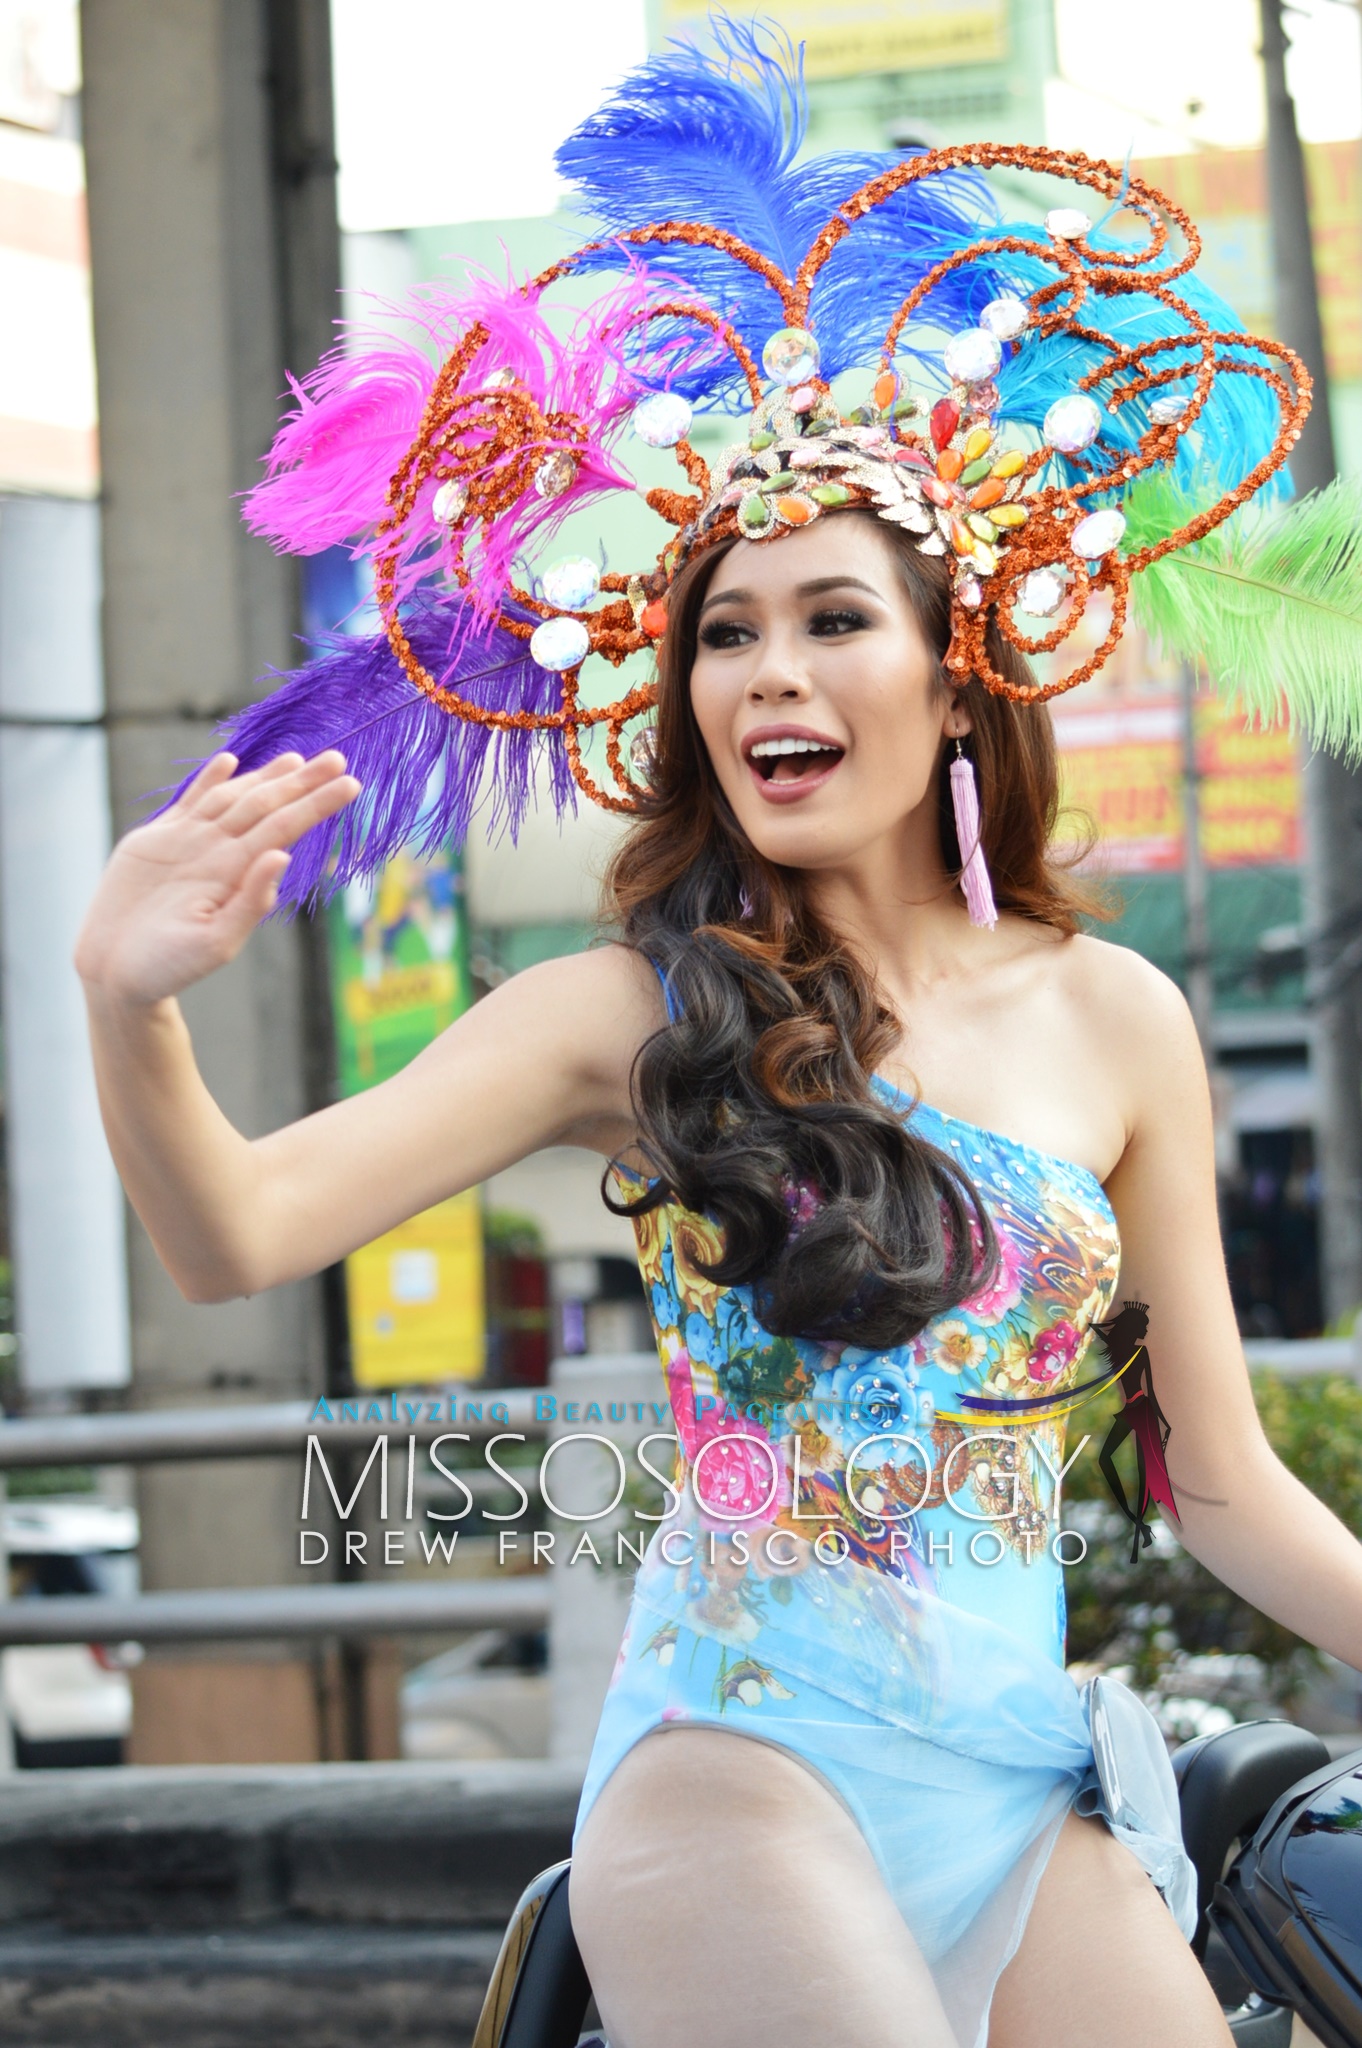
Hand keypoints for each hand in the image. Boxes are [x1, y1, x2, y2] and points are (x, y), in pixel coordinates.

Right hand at [74, 750, 360, 1005]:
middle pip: (268, 806)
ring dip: (264, 777)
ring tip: (295, 758)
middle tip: (337, 758)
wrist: (118, 971)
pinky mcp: (157, 840)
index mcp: (239, 873)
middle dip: (301, 782)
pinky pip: (190, 803)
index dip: (316, 804)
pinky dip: (208, 781)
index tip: (351, 784)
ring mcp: (191, 842)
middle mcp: (221, 852)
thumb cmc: (169, 966)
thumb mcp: (216, 942)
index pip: (286, 827)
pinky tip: (229, 762)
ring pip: (234, 798)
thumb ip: (250, 900)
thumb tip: (282, 855)